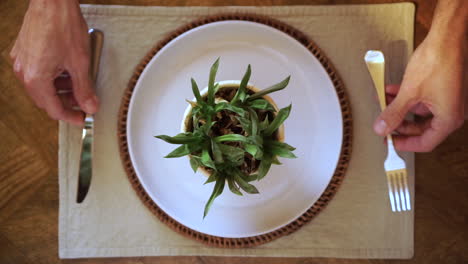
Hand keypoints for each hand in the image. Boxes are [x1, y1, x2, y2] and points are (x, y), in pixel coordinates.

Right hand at [10, 0, 97, 124]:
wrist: (52, 1)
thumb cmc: (63, 26)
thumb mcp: (80, 63)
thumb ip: (84, 89)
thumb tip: (90, 107)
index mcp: (35, 78)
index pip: (53, 109)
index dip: (70, 116)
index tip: (82, 118)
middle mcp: (23, 71)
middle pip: (45, 99)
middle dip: (66, 102)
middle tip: (84, 102)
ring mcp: (21, 60)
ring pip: (41, 86)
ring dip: (60, 89)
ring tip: (78, 84)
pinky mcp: (24, 50)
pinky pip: (37, 72)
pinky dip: (53, 76)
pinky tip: (67, 71)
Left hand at [373, 33, 465, 151]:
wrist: (447, 37)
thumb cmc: (437, 61)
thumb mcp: (409, 93)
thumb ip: (394, 113)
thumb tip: (382, 128)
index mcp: (449, 118)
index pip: (426, 142)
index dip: (405, 144)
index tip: (390, 143)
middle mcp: (452, 111)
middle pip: (422, 128)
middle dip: (400, 124)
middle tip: (383, 124)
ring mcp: (449, 99)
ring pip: (420, 112)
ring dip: (400, 108)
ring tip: (383, 103)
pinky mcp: (443, 88)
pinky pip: (423, 99)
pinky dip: (407, 97)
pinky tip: (391, 91)